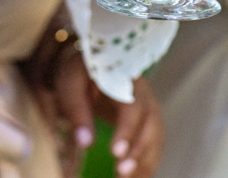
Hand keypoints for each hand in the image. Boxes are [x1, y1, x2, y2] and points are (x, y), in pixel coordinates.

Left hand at [27, 33, 163, 177]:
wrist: (95, 61)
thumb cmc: (81, 72)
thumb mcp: (71, 84)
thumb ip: (78, 110)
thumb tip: (85, 143)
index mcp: (126, 80)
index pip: (133, 107)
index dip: (127, 130)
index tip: (116, 153)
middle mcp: (144, 94)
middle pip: (151, 123)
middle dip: (139, 150)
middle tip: (121, 171)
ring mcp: (149, 107)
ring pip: (156, 135)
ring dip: (145, 159)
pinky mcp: (146, 120)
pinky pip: (153, 142)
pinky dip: (147, 161)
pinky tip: (136, 177)